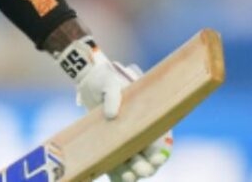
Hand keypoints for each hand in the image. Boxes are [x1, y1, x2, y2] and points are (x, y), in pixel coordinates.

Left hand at [54, 38, 173, 179]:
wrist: (90, 82)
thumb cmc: (106, 80)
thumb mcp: (110, 82)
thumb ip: (113, 96)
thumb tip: (112, 116)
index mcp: (148, 116)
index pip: (161, 138)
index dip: (161, 151)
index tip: (156, 158)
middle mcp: (140, 131)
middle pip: (149, 156)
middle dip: (147, 166)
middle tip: (140, 170)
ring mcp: (126, 140)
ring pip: (134, 163)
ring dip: (132, 173)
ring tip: (128, 177)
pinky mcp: (111, 145)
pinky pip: (117, 163)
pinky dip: (118, 173)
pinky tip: (118, 179)